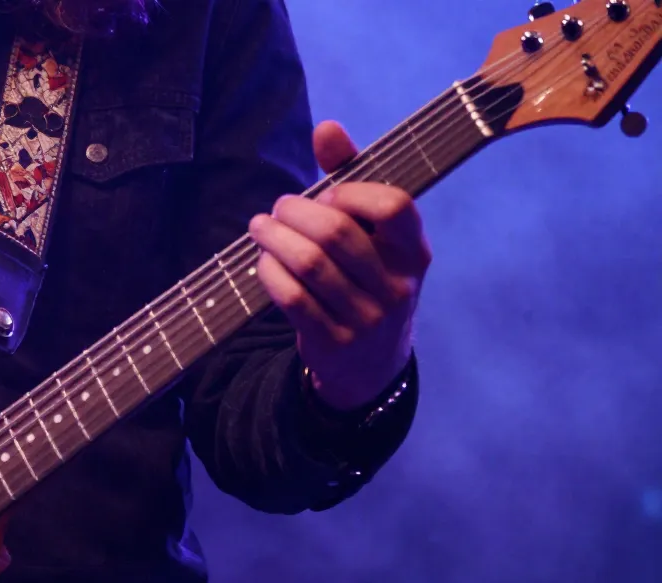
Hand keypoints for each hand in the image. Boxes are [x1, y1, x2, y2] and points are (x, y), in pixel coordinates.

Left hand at [248, 120, 430, 410]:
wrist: (370, 364)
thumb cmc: (367, 279)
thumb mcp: (374, 236)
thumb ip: (352, 177)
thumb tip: (327, 127)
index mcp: (414, 252)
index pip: (393, 206)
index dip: (350, 191)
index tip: (327, 194)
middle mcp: (397, 286)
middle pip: (337, 233)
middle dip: (295, 212)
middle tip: (277, 209)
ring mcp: (366, 318)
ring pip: (308, 265)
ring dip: (273, 239)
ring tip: (260, 227)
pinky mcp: (332, 341)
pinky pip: (291, 297)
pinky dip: (269, 272)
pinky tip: (262, 261)